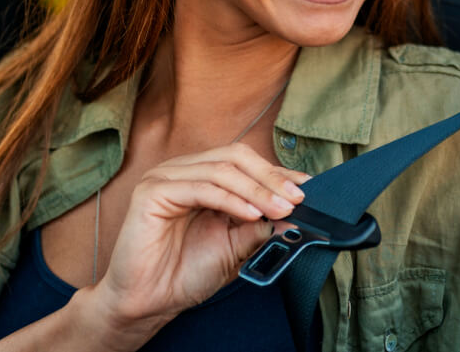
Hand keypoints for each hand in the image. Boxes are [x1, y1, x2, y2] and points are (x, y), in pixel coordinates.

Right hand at [75, 143, 309, 341]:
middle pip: (236, 157)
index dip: (278, 173)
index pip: (246, 162)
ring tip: (281, 209)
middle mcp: (184, 171)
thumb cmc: (186, 273)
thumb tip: (295, 213)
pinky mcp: (152, 192)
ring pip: (222, 170)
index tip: (309, 189)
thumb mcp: (236, 247)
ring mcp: (165, 177)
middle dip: (271, 178)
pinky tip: (251, 214)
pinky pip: (200, 188)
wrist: (150, 301)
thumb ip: (261, 226)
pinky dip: (231, 199)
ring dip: (257, 190)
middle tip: (297, 199)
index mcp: (202, 177)